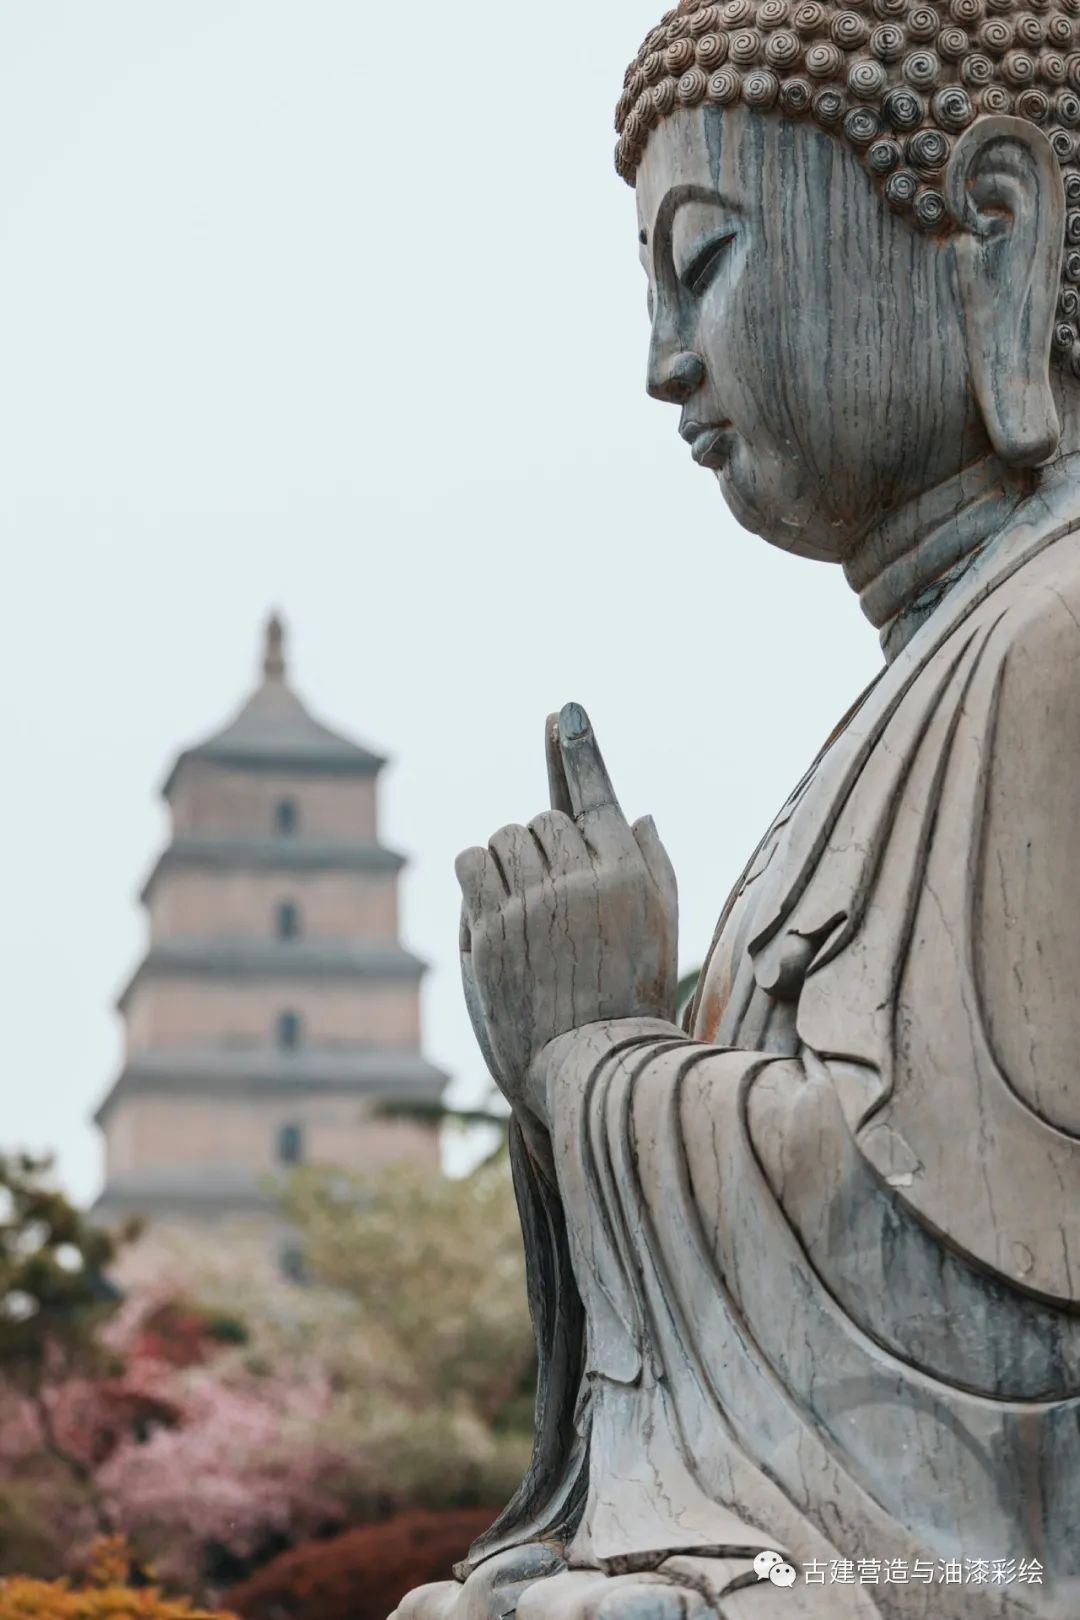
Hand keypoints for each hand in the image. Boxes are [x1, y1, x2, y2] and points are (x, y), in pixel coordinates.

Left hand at [456, 702, 677, 1110]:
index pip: (597, 796)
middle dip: (543, 845)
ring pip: (505, 837)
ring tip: (524, 906)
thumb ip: (653, 866)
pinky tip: (491, 902)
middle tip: (552, 893)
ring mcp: (535, 904)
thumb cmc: (634, 999)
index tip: (564, 713)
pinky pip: (471, 863)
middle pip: (544, 818)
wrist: (594, 1070)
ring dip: (509, 859)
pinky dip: (476, 874)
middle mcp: (583, 881)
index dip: (579, 751)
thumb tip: (637, 811)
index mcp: (629, 875)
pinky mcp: (493, 929)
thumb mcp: (663, 930)